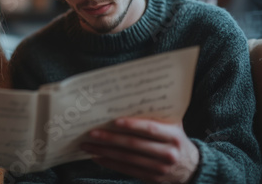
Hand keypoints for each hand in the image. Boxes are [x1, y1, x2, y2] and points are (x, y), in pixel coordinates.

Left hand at [80, 118, 198, 183]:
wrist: (192, 168)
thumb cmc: (175, 140)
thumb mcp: (173, 127)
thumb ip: (155, 117)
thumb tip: (126, 104)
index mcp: (173, 136)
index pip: (150, 129)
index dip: (132, 125)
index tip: (114, 121)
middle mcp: (168, 153)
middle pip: (133, 145)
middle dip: (110, 139)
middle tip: (92, 133)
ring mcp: (159, 168)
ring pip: (126, 159)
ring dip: (104, 152)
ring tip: (88, 145)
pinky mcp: (151, 178)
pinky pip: (126, 170)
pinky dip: (109, 163)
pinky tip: (97, 157)